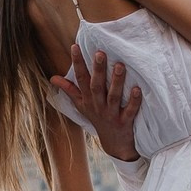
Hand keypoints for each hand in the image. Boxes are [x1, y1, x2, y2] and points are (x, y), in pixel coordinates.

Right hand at [50, 45, 141, 160]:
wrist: (114, 144)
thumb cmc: (97, 119)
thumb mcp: (81, 106)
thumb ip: (69, 90)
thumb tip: (53, 78)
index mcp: (87, 100)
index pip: (80, 79)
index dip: (77, 63)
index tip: (75, 46)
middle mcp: (98, 106)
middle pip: (96, 87)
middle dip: (97, 70)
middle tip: (100, 53)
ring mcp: (111, 115)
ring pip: (113, 97)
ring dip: (117, 82)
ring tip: (120, 65)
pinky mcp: (125, 122)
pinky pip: (130, 111)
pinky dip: (134, 101)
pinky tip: (137, 89)